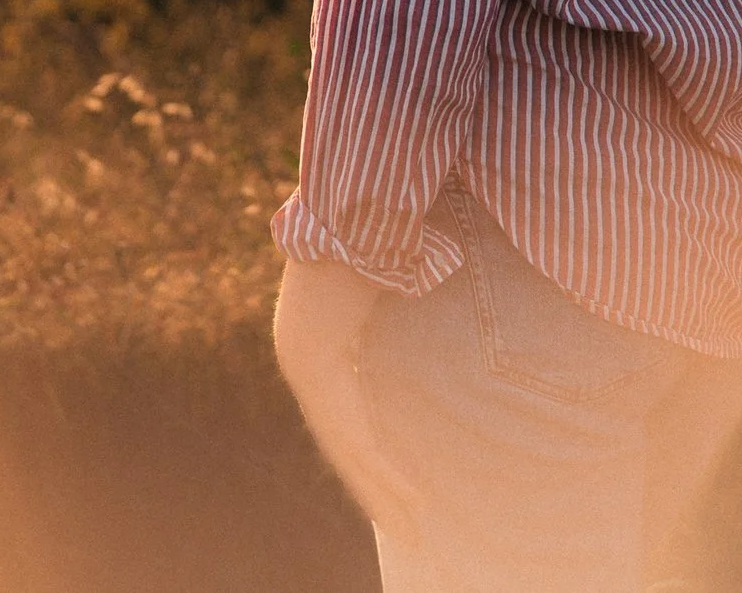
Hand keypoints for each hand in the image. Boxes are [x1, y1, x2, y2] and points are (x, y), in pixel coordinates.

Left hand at [273, 258, 424, 542]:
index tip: (399, 485)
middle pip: (348, 444)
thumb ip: (403, 305)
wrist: (340, 214)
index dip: (374, 456)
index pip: (350, 418)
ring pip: (348, 451)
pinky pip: (351, 437)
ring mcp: (308, 373)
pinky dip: (380, 471)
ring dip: (382, 492)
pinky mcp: (315, 375)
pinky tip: (408, 498)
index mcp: (322, 347)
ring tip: (411, 526)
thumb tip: (433, 306)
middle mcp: (308, 366)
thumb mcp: (390, 286)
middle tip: (408, 528)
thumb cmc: (368, 237)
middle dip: (378, 488)